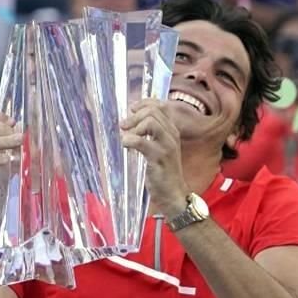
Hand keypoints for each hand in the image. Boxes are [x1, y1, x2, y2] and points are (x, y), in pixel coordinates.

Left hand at [120, 99, 189, 215]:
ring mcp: (167, 146)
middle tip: (124, 126)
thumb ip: (151, 133)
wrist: (173, 194)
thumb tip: (131, 119)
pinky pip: (142, 141)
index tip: (131, 110)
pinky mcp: (159, 158)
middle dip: (134, 116)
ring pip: (150, 122)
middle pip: (153, 111)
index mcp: (172, 131)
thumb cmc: (164, 171)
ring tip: (127, 137)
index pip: (160, 106)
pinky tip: (126, 145)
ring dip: (133, 127)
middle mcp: (172, 135)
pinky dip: (129, 140)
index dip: (144, 104)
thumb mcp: (160, 147)